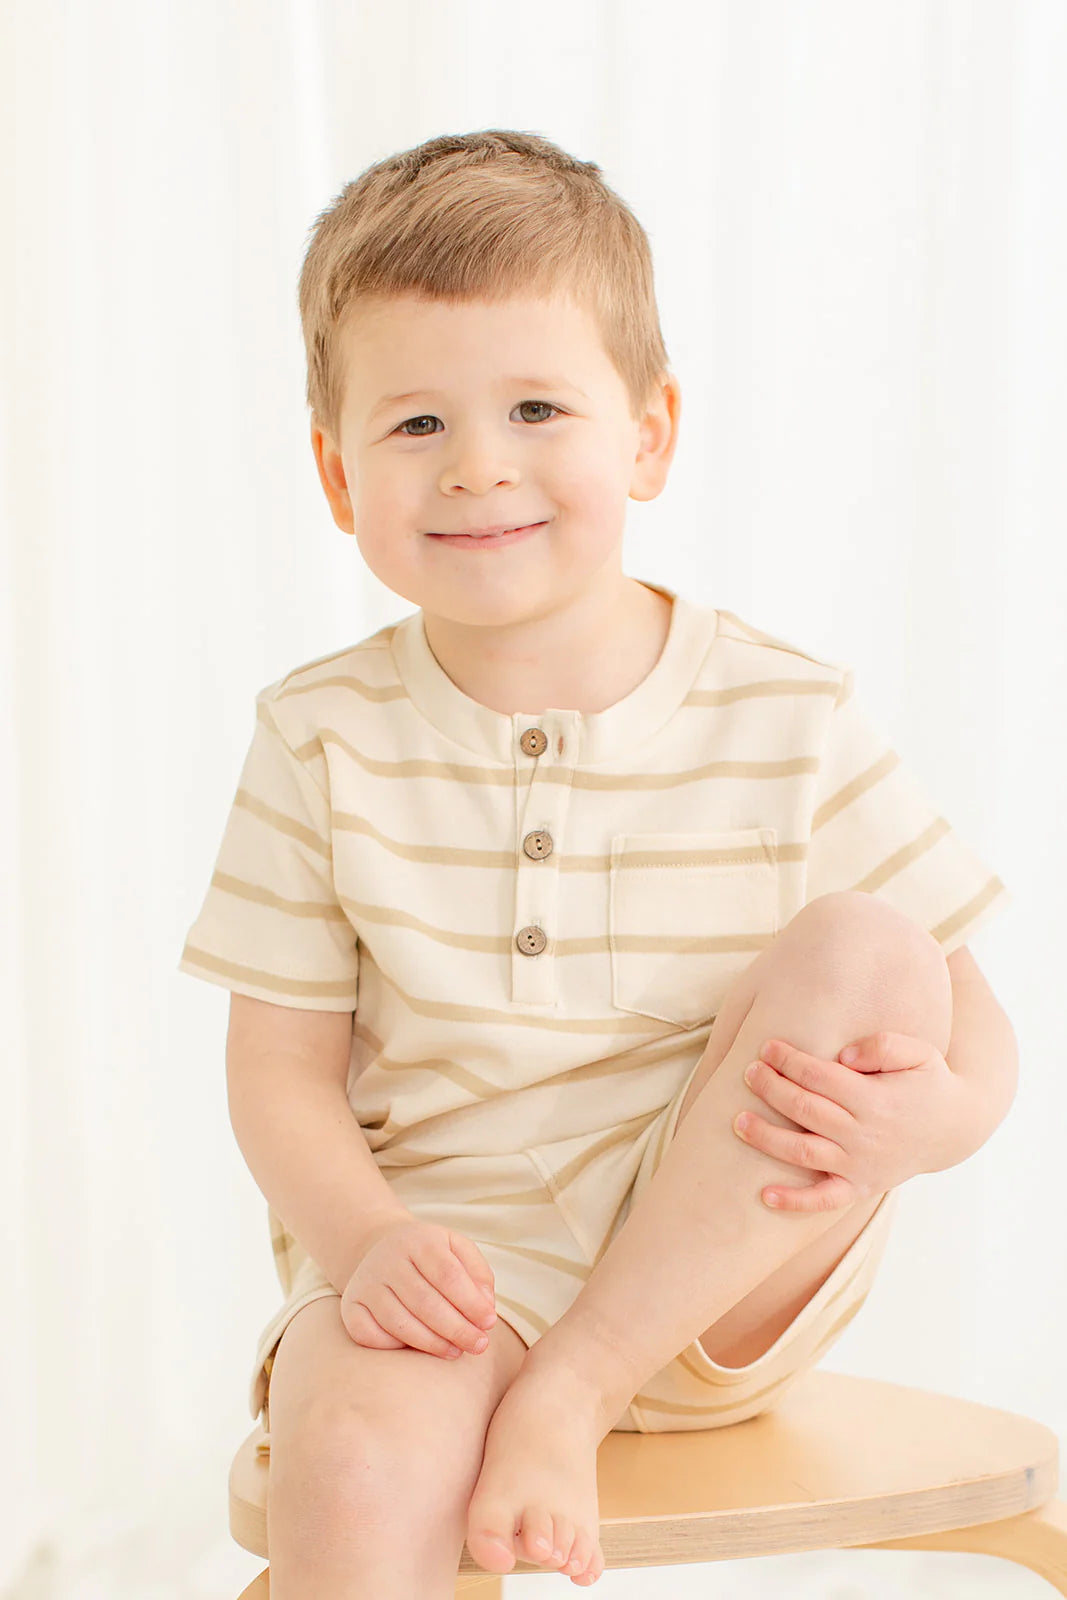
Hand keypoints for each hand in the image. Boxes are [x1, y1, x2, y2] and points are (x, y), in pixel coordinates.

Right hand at [340, 1216, 497, 1359]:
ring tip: (456, 1351)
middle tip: (479, 1346)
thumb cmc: (430, 1255)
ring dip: (432, 1343)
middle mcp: (387, 1259)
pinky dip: (395, 1347)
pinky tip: (418, 1347)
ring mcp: (366, 1282)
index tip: (489, 1323)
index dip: (470, 1303)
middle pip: (424, 1302)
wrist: (381, 1247)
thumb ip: (478, 1275)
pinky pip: (369, 1335)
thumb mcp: (457, 1249)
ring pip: (399, 1322)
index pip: (447, 1274)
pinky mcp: (351, 1305)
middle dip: (457, 1329)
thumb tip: (485, 1308)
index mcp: (418, 1240)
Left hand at [734, 1030, 959, 1211]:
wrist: (953, 1129)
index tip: (767, 1047)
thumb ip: (882, 1046)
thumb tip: (842, 1056)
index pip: (820, 1077)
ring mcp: (860, 1165)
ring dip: (767, 1138)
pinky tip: (764, 1196)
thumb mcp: (919, 1052)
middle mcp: (864, 1135)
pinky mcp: (860, 1187)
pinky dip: (794, 1202)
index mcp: (875, 1099)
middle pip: (805, 1110)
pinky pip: (823, 1200)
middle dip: (771, 1089)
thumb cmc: (928, 1082)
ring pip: (804, 1153)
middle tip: (749, 1072)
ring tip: (738, 1122)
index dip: (789, 1060)